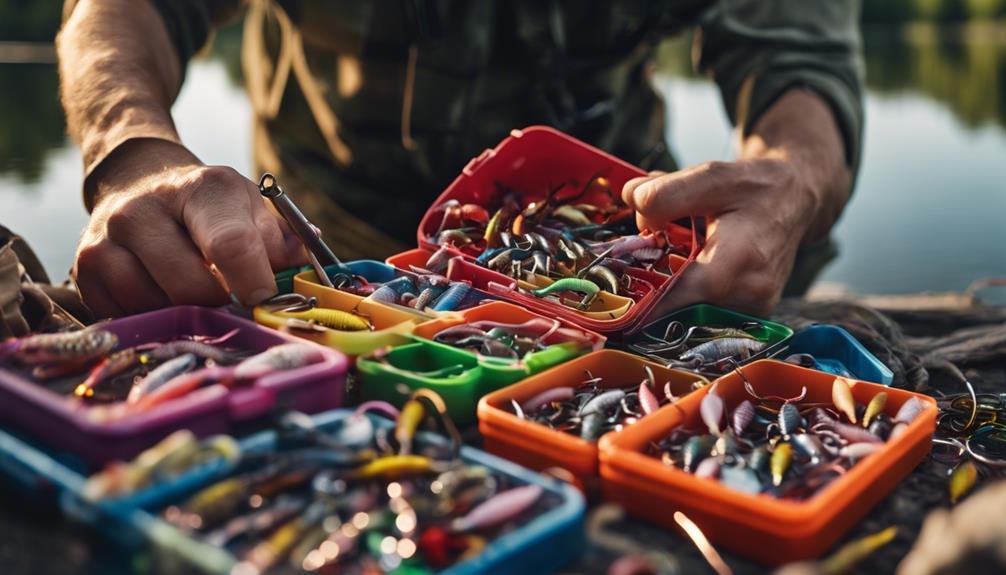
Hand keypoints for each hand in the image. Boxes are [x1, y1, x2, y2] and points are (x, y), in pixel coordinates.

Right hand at [74, 139, 305, 316]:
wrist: (140, 182)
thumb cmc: (213, 207)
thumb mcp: (252, 208)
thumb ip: (282, 242)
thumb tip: (302, 273)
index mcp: (201, 189)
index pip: (231, 244)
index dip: (254, 282)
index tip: (265, 300)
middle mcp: (143, 209)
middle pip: (193, 288)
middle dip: (220, 303)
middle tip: (229, 295)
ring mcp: (105, 239)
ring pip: (159, 308)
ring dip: (186, 312)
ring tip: (194, 289)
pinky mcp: (85, 271)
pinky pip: (129, 317)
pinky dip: (155, 317)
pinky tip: (163, 293)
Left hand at [623, 159, 814, 316]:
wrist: (798, 199)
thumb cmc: (755, 186)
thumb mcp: (712, 175)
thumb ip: (668, 191)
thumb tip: (631, 202)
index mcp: (740, 260)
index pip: (678, 298)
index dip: (640, 304)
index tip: (609, 308)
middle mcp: (750, 295)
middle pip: (680, 310)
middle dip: (648, 294)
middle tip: (620, 281)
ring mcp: (752, 310)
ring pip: (691, 314)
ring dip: (667, 295)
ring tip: (656, 268)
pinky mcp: (749, 314)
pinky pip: (706, 314)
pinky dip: (684, 298)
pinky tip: (676, 275)